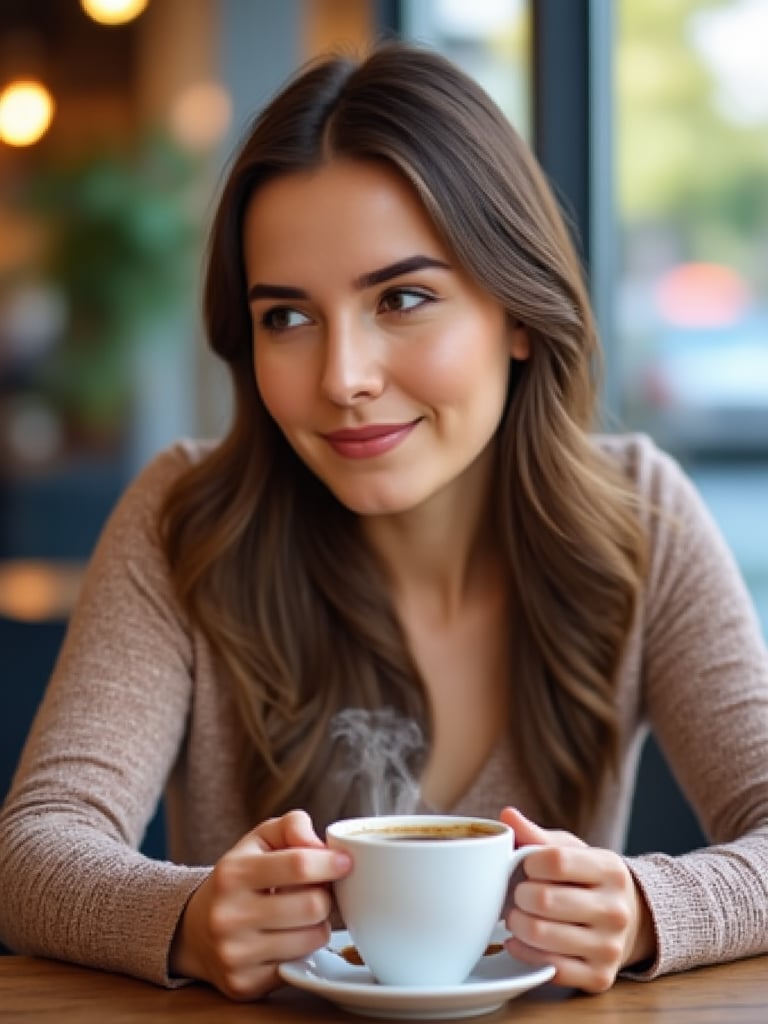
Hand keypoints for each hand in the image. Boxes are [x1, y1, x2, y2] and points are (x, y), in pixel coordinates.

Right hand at [169, 809, 351, 999]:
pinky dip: (302, 950)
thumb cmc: (238, 878)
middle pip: (312, 905)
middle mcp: (228, 916)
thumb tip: (320, 845)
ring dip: (318, 924)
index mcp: (232, 873)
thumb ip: (291, 827)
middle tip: (318, 891)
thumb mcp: (258, 840)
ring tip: (301, 914)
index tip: (345, 862)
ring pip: (312, 938)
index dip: (329, 863)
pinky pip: (299, 965)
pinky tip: (286, 938)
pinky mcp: (243, 984)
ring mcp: (234, 954)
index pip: (298, 865)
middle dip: (325, 895)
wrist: (194, 929)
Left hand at [500, 807, 654, 992]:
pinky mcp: (599, 977)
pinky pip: (548, 967)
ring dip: (516, 924)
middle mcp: (615, 910)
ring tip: (516, 916)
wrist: (630, 921)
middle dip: (519, 895)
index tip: (526, 866)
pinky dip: (523, 952)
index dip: (530, 862)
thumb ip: (538, 836)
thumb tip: (507, 816)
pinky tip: (519, 940)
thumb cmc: (588, 879)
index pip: (556, 861)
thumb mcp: (571, 851)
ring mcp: (609, 947)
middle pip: (544, 899)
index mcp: (611, 870)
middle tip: (518, 894)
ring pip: (542, 935)